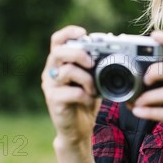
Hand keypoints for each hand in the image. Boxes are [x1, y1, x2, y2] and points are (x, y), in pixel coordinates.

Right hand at [41, 25, 100, 145]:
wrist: (78, 130)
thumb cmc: (85, 101)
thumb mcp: (92, 79)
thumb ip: (95, 64)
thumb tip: (111, 44)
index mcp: (59, 63)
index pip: (57, 40)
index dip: (68, 32)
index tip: (84, 34)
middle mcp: (51, 72)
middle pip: (58, 52)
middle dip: (78, 54)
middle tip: (91, 63)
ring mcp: (50, 86)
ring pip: (66, 71)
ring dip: (86, 78)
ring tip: (93, 89)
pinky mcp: (53, 101)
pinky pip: (71, 92)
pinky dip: (85, 95)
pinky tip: (88, 100)